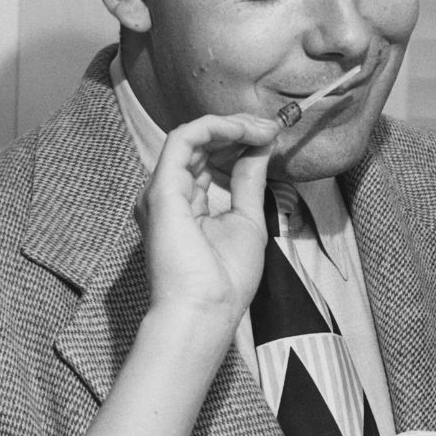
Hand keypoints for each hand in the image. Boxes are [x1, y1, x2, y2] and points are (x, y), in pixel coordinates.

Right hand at [136, 113, 280, 331]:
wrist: (206, 310)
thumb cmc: (224, 280)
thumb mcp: (247, 218)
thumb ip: (249, 179)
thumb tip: (262, 145)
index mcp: (187, 204)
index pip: (208, 157)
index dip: (239, 140)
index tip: (272, 135)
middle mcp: (170, 194)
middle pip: (200, 143)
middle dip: (238, 128)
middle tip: (272, 127)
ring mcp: (163, 190)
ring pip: (192, 135)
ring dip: (231, 125)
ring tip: (264, 128)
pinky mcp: (162, 189)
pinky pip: (184, 139)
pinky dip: (215, 127)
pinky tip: (243, 130)